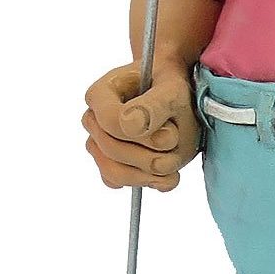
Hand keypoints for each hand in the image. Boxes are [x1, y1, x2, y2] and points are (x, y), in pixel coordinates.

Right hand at [82, 63, 200, 191]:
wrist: (180, 102)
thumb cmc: (173, 91)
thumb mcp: (173, 92)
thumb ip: (155, 106)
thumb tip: (130, 126)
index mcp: (101, 94)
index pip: (111, 121)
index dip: (143, 134)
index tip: (171, 135)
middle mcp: (94, 120)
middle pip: (112, 149)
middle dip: (151, 155)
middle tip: (177, 147)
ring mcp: (98, 144)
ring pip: (114, 172)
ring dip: (150, 173)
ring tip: (175, 164)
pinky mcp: (109, 164)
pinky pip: (118, 182)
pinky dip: (147, 182)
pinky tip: (168, 175)